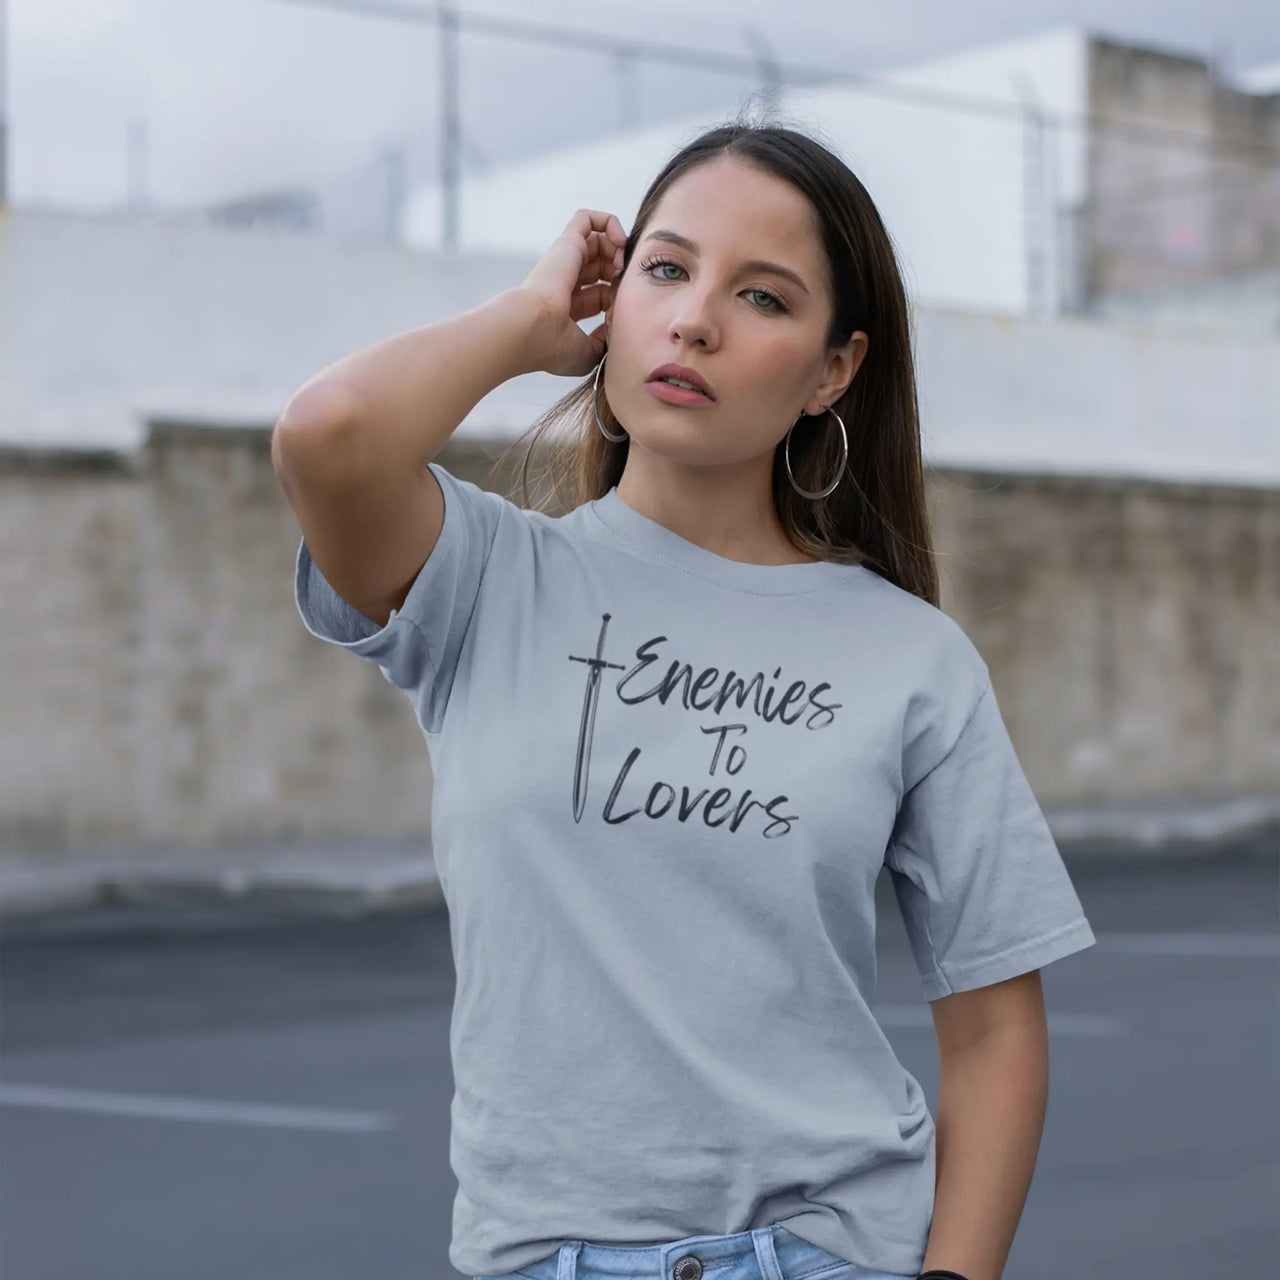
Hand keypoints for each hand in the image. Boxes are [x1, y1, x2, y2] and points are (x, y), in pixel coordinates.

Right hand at [517, 208, 627, 377]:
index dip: (619, 300)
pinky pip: (587, 219)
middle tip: (628, 283)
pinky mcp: (567, 244)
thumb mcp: (587, 354)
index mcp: (568, 307)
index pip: (602, 295)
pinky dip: (609, 222)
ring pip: (598, 242)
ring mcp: (564, 261)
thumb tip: (615, 333)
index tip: (624, 312)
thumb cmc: (554, 347)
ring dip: (618, 249)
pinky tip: (619, 240)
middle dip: (621, 274)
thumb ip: (604, 343)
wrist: (531, 330)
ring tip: (623, 262)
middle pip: (603, 268)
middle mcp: (565, 282)